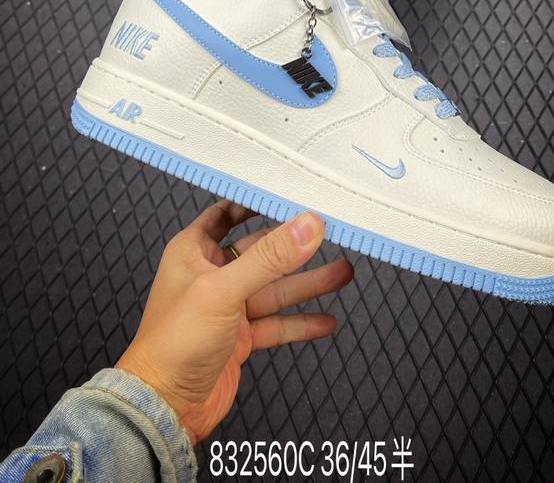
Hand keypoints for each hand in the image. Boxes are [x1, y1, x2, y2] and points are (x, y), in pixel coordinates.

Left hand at [116, 201, 352, 443]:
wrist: (163, 407)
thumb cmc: (173, 343)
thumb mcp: (224, 290)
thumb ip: (269, 257)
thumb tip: (308, 225)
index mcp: (194, 252)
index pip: (226, 214)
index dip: (254, 202)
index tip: (287, 194)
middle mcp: (211, 276)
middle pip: (261, 252)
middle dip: (296, 247)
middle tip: (330, 235)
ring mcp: (227, 308)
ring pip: (274, 289)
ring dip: (307, 283)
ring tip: (342, 274)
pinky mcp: (240, 338)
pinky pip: (276, 324)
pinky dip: (300, 322)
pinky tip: (326, 320)